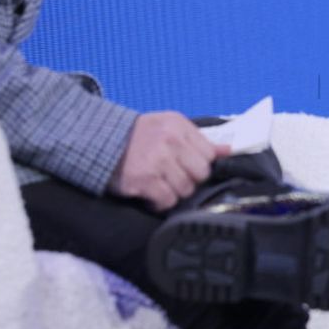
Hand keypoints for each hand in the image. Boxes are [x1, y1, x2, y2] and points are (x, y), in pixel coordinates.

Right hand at [109, 111, 229, 211]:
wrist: (100, 141)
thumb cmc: (138, 136)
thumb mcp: (169, 127)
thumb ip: (198, 139)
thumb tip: (228, 150)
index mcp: (178, 126)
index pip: (209, 154)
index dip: (200, 164)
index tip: (188, 166)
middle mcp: (170, 141)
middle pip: (200, 173)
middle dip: (190, 179)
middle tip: (174, 176)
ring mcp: (157, 162)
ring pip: (186, 189)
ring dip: (174, 191)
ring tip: (161, 183)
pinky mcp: (144, 180)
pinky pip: (167, 200)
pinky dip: (160, 202)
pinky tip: (151, 194)